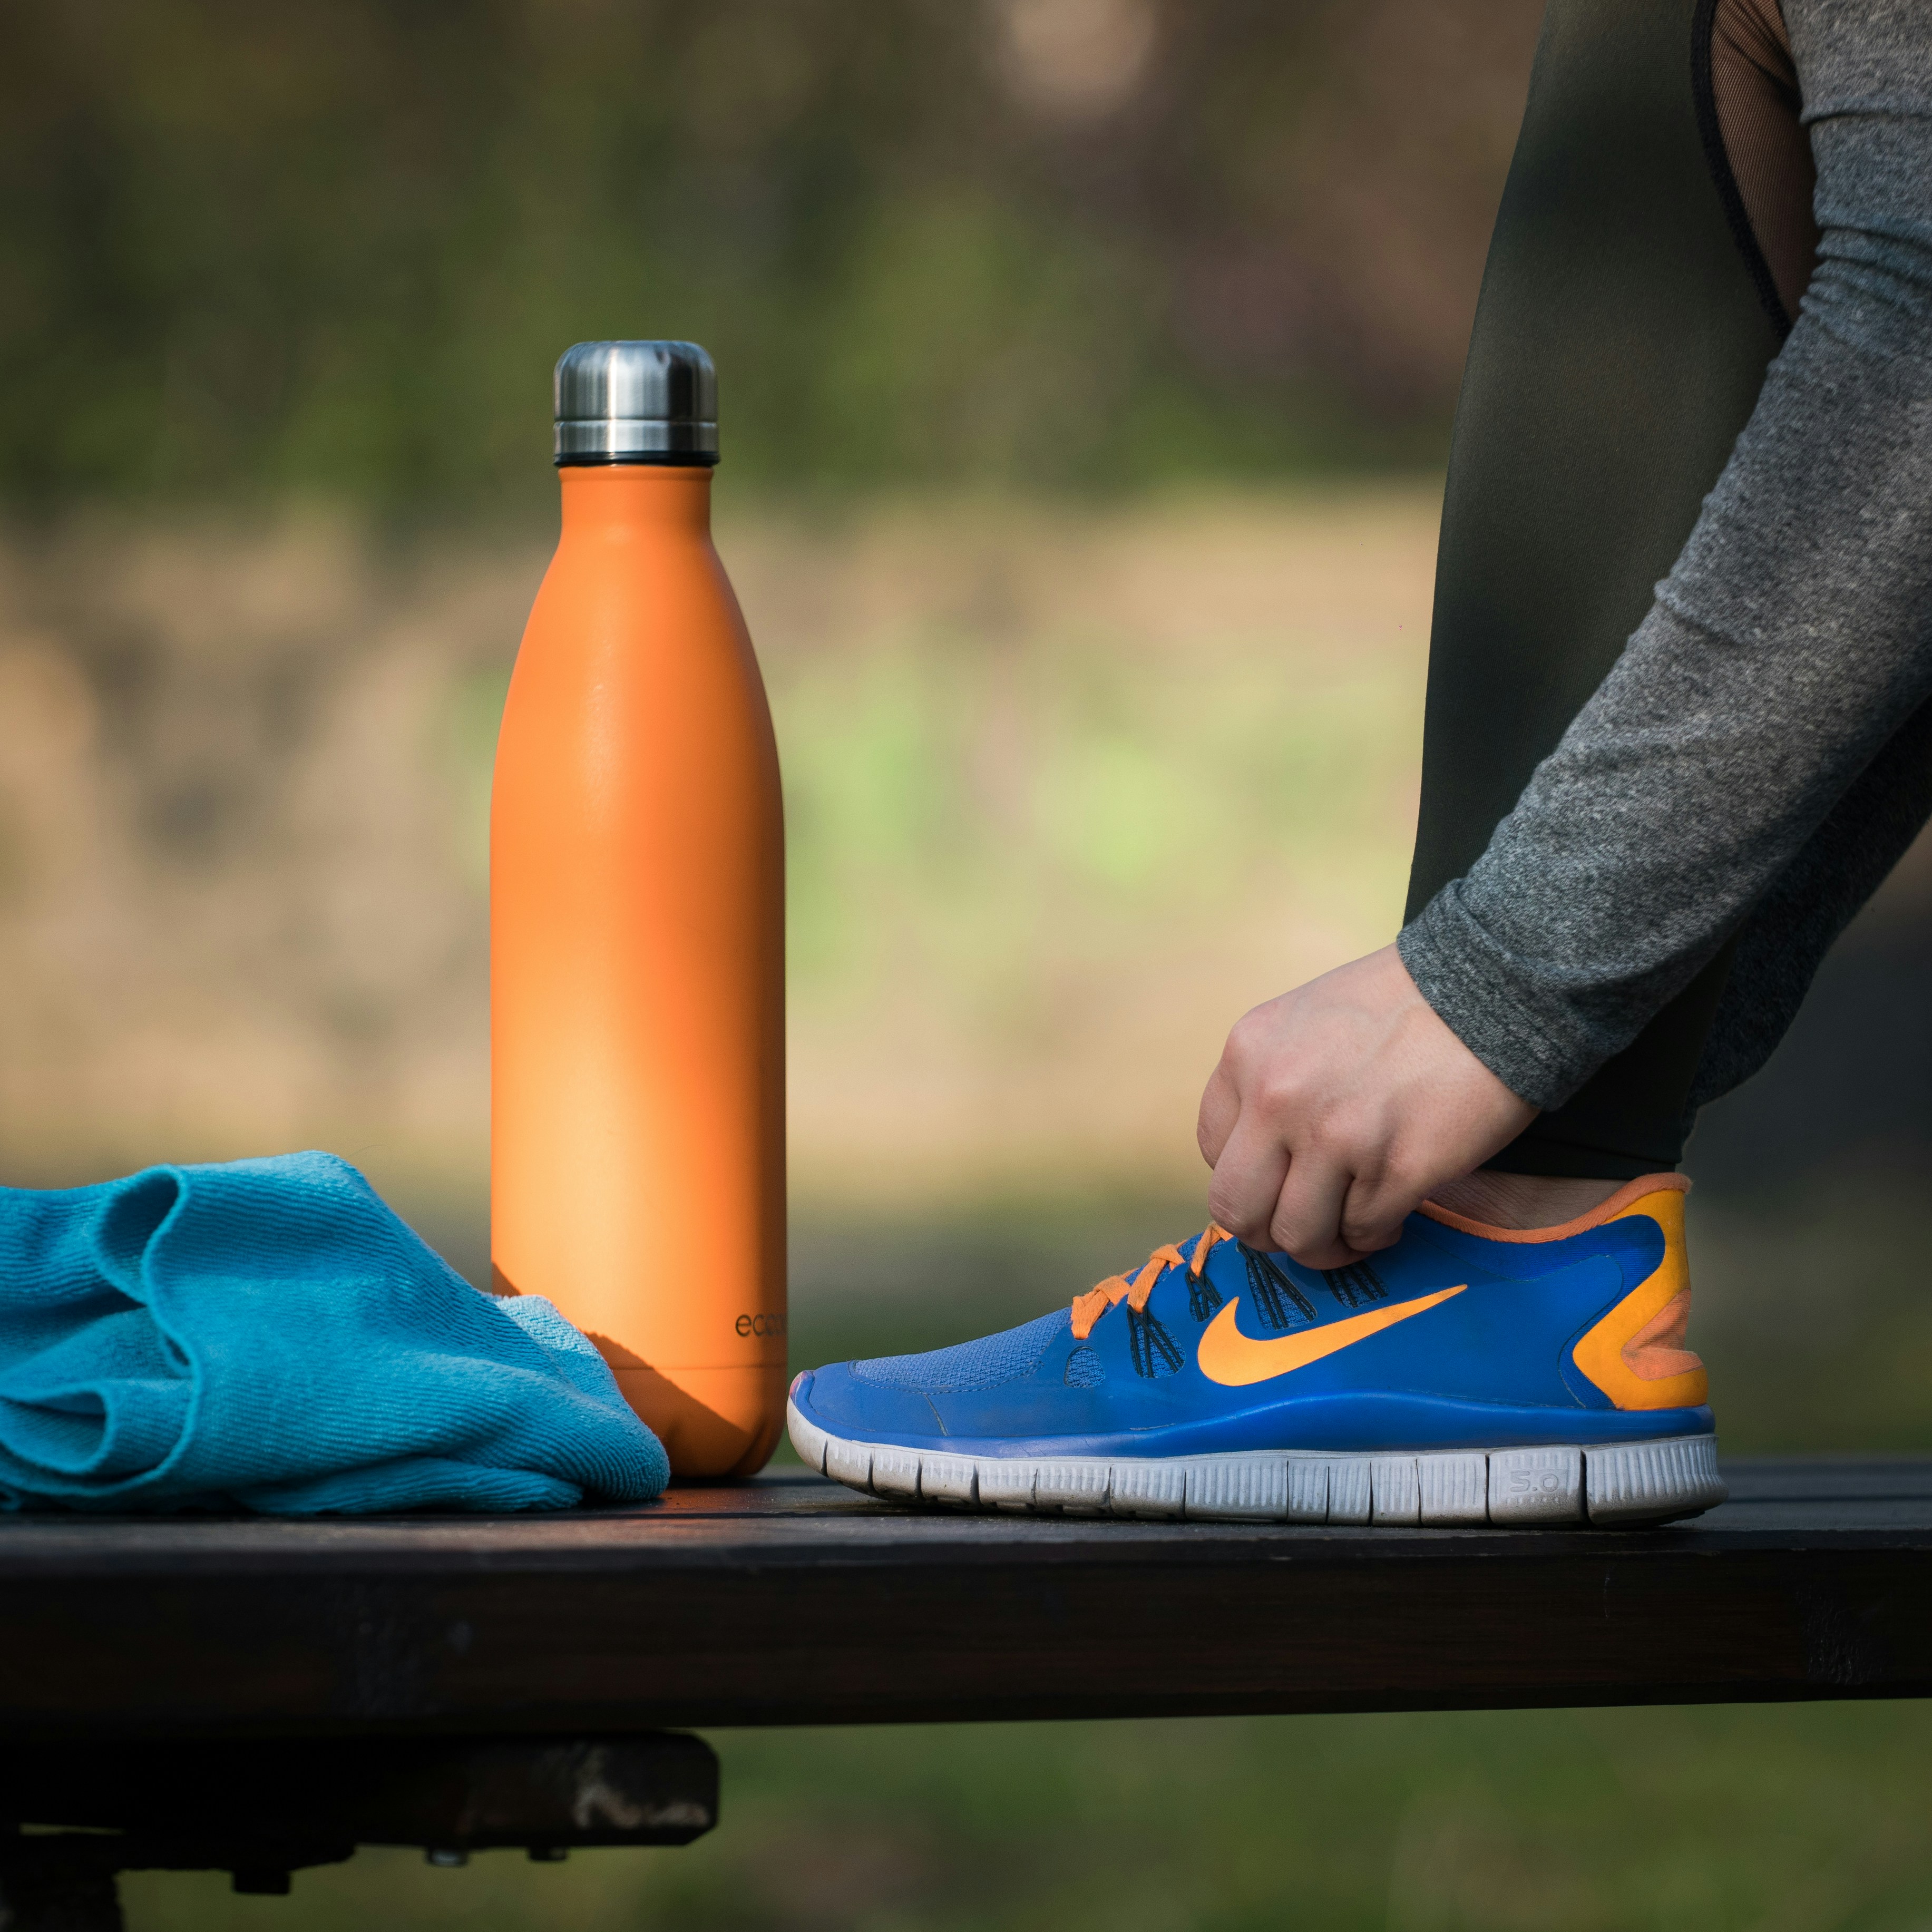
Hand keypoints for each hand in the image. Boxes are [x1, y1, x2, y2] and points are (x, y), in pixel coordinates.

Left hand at [1196, 944, 1535, 1268]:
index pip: (1211, 1153)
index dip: (1249, 1178)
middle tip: (1307, 1226)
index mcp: (1248, 1055)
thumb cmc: (1402, 1003)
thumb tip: (1264, 1158)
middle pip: (1238, 1210)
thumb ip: (1270, 1081)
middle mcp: (1278, 1098)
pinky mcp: (1398, 1169)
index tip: (1281, 1181)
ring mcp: (1336, 1137)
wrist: (1491, 984)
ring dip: (1326, 1244)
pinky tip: (1396, 1211)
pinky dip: (1377, 1234)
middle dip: (1269, 1232)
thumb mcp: (1303, 1020)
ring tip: (1355, 1224)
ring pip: (1298, 1236)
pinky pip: (1364, 1232)